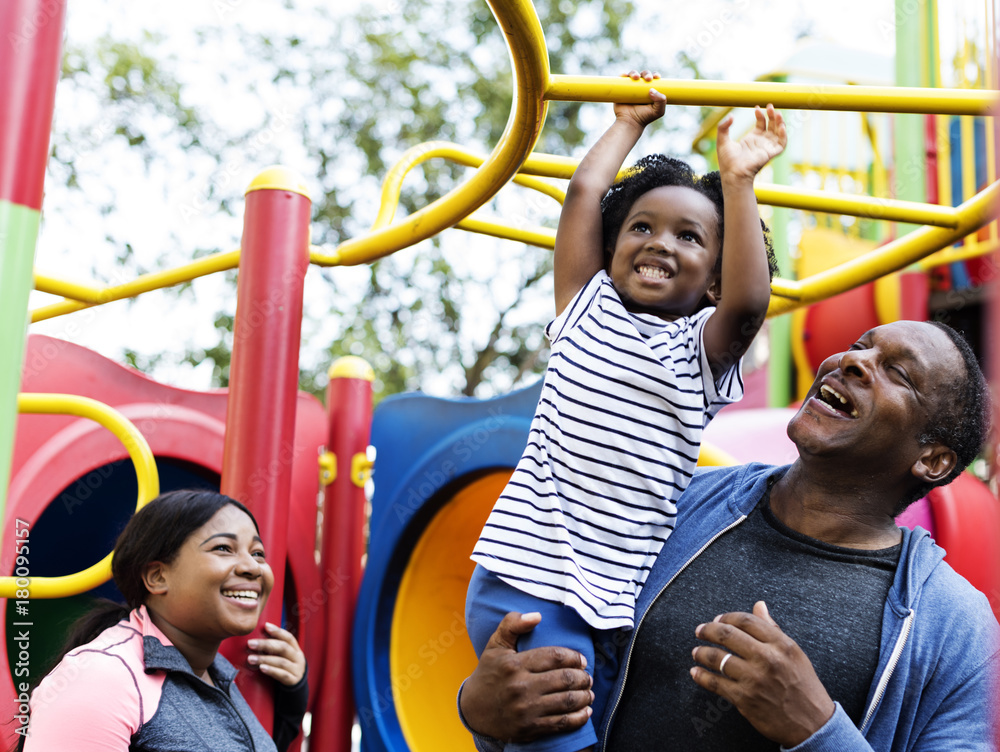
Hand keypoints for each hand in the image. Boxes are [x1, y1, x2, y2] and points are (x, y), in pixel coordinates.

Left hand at [247, 621, 306, 685]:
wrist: (296, 685)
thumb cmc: (286, 667)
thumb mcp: (284, 656)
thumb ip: (275, 648)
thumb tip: (257, 636)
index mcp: (296, 649)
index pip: (288, 637)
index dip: (278, 631)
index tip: (265, 626)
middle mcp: (298, 658)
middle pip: (283, 648)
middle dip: (266, 644)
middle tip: (250, 643)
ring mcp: (297, 669)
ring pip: (281, 662)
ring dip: (264, 659)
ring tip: (250, 658)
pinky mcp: (293, 681)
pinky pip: (282, 675)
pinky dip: (271, 670)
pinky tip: (261, 668)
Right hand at [460, 612, 593, 742]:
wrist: (473, 709)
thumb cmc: (489, 673)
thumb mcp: (496, 645)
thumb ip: (512, 624)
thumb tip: (537, 615)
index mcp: (514, 665)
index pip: (555, 657)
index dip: (574, 657)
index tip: (582, 660)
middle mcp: (520, 687)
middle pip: (564, 679)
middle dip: (583, 678)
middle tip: (587, 677)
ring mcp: (525, 710)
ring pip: (566, 701)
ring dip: (584, 696)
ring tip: (588, 692)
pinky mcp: (529, 728)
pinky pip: (561, 723)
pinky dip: (578, 717)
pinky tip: (585, 711)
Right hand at [614, 69, 665, 127]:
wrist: (630, 123)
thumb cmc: (645, 118)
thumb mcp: (658, 111)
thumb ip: (661, 101)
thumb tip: (652, 89)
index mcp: (650, 89)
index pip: (654, 79)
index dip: (655, 75)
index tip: (656, 77)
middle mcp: (640, 87)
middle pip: (644, 74)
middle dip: (646, 74)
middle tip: (648, 79)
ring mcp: (630, 88)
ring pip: (632, 74)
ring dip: (634, 73)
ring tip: (636, 77)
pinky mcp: (620, 89)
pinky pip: (621, 79)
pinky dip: (622, 75)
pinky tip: (624, 75)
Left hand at [690, 601, 834, 746]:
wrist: (814, 724)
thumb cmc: (804, 686)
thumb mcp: (794, 653)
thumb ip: (772, 628)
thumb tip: (758, 605)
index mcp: (781, 644)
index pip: (746, 621)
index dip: (727, 617)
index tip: (717, 619)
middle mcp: (767, 659)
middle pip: (727, 635)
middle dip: (708, 630)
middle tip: (700, 630)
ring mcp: (754, 679)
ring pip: (718, 658)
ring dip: (702, 653)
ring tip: (696, 652)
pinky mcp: (745, 699)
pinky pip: (716, 683)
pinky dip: (701, 676)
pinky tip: (695, 672)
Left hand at [717, 104, 785, 182]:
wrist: (732, 173)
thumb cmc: (727, 161)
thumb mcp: (722, 140)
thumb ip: (723, 127)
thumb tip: (730, 116)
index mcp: (751, 139)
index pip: (761, 123)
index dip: (760, 114)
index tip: (757, 107)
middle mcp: (761, 142)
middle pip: (771, 125)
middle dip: (772, 115)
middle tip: (770, 106)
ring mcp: (766, 147)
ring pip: (778, 132)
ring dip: (779, 122)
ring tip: (776, 112)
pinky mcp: (771, 153)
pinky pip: (781, 143)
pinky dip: (784, 135)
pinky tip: (781, 126)